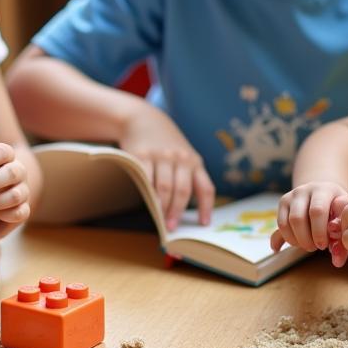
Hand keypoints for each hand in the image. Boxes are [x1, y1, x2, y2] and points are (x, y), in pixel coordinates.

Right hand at [119, 104, 214, 229]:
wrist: (145, 120)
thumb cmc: (168, 145)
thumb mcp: (184, 156)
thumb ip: (188, 176)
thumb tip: (184, 211)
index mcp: (195, 162)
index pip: (205, 188)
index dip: (206, 207)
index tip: (203, 224)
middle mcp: (180, 158)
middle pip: (182, 191)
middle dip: (177, 212)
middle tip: (172, 228)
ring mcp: (161, 156)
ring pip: (163, 187)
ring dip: (162, 207)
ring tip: (160, 220)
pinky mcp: (142, 155)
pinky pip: (146, 178)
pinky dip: (146, 192)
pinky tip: (147, 201)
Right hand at [270, 182, 347, 252]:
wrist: (326, 193)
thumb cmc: (340, 210)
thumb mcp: (346, 218)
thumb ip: (343, 238)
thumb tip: (337, 262)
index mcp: (325, 190)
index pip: (317, 211)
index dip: (319, 232)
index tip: (324, 246)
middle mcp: (306, 189)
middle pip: (297, 218)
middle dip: (306, 239)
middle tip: (316, 248)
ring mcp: (292, 195)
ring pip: (287, 222)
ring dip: (297, 240)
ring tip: (309, 246)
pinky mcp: (283, 202)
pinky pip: (280, 225)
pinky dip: (288, 239)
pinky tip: (299, 243)